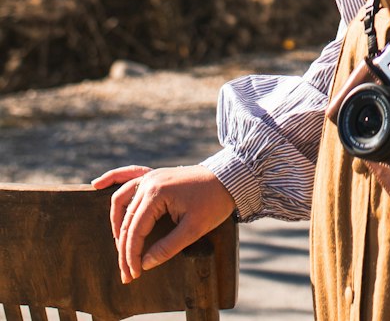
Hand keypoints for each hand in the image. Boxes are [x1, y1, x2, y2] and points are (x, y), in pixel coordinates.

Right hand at [91, 164, 234, 283]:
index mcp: (156, 193)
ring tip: (119, 247)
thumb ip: (167, 247)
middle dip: (124, 248)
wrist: (230, 178)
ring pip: (121, 199)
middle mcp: (149, 182)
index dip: (131, 255)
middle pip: (126, 219)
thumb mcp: (194, 229)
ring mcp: (151, 176)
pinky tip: (97, 185)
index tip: (133, 275)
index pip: (135, 230)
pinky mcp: (155, 175)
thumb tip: (145, 263)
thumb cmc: (214, 202)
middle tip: (127, 272)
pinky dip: (112, 178)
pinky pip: (128, 175)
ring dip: (116, 223)